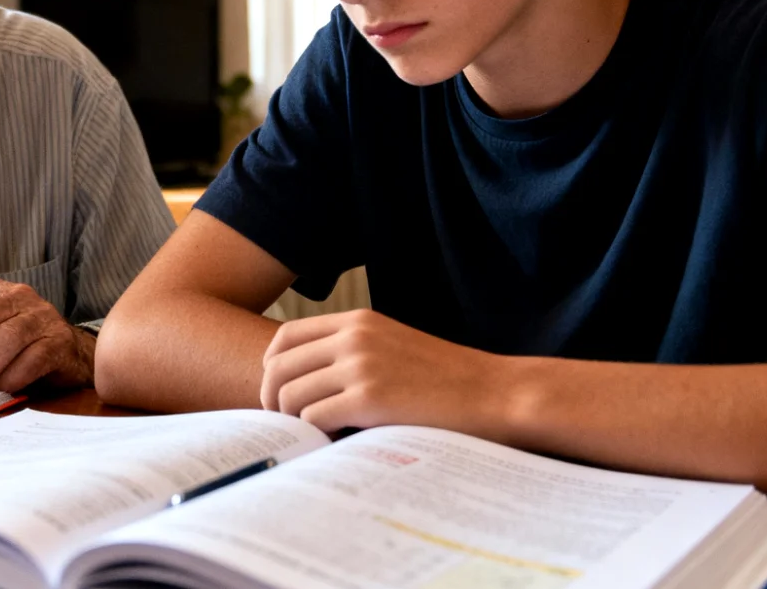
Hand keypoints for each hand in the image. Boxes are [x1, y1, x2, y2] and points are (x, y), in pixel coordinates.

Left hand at [260, 309, 504, 433]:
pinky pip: (313, 419)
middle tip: (286, 427)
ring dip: (295, 422)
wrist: (494, 393)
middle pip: (278, 367)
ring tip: (315, 439)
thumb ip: (354, 352)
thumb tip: (306, 381)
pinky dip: (316, 437)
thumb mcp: (394, 346)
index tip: (280, 396)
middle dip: (272, 401)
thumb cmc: (448, 380)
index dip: (272, 369)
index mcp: (358, 321)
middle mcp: (353, 337)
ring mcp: (360, 366)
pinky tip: (336, 444)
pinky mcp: (369, 399)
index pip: (286, 337)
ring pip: (291, 395)